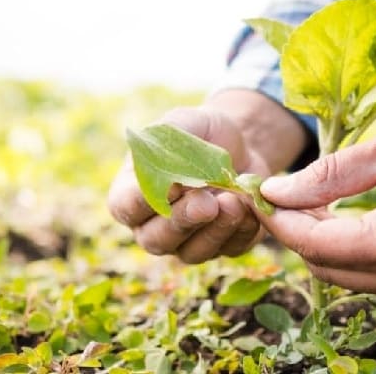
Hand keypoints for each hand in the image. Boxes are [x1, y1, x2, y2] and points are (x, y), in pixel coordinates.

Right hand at [108, 107, 270, 262]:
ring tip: (233, 202)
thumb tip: (169, 177)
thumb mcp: (182, 123)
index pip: (126, 208)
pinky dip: (242, 230)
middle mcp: (154, 225)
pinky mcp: (223, 246)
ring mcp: (188, 241)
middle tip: (206, 202)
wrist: (240, 144)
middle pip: (156, 240)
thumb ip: (167, 144)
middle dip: (183, 221)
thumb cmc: (200, 132)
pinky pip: (230, 249)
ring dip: (214, 230)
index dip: (143, 202)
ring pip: (193, 252)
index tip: (170, 185)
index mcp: (133, 193)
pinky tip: (249, 206)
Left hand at [258, 110, 375, 298]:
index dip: (279, 220)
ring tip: (315, 204)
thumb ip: (330, 174)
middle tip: (283, 197)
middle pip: (327, 269)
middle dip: (297, 234)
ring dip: (325, 246)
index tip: (259, 194)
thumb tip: (276, 190)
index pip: (314, 244)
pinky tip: (353, 221)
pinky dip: (356, 255)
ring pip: (351, 279)